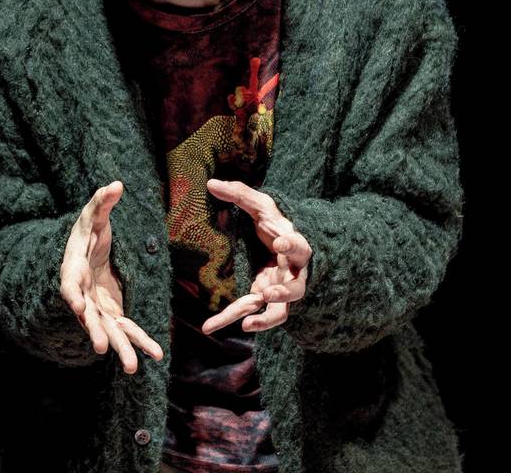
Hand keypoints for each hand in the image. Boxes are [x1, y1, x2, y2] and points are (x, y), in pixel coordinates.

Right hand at [60, 181, 164, 373]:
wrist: (88, 252)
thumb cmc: (88, 232)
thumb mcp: (93, 216)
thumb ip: (102, 202)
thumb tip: (116, 184)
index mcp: (73, 270)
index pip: (70, 284)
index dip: (72, 295)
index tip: (75, 306)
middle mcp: (83, 295)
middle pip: (89, 316)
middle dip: (97, 332)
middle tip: (104, 349)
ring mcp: (98, 307)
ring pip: (110, 330)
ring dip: (122, 348)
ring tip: (134, 368)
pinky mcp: (113, 312)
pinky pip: (127, 329)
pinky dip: (140, 341)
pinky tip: (156, 354)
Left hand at [200, 178, 311, 334]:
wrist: (283, 245)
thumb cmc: (275, 224)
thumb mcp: (262, 207)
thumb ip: (240, 194)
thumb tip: (210, 183)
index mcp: (295, 248)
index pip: (300, 248)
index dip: (292, 247)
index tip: (280, 243)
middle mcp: (292, 274)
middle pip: (295, 289)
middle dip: (284, 292)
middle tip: (268, 292)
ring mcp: (279, 290)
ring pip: (279, 311)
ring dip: (265, 320)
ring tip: (246, 325)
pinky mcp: (263, 299)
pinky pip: (250, 313)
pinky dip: (232, 319)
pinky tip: (211, 326)